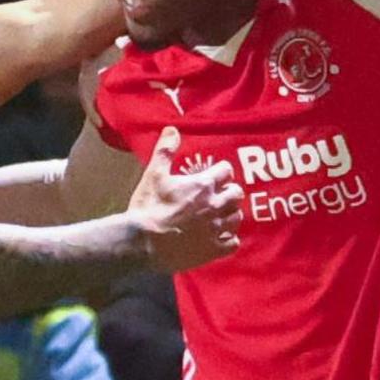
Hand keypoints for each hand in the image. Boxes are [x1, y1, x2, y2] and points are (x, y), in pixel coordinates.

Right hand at [129, 127, 243, 270]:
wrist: (143, 242)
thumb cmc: (149, 207)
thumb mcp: (154, 174)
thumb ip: (165, 151)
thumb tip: (172, 129)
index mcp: (203, 185)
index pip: (226, 170)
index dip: (220, 171)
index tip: (213, 175)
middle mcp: (215, 205)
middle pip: (236, 193)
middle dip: (229, 192)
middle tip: (217, 195)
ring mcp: (216, 229)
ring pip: (237, 217)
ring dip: (230, 214)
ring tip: (219, 216)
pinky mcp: (213, 249)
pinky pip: (233, 243)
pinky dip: (229, 240)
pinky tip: (219, 238)